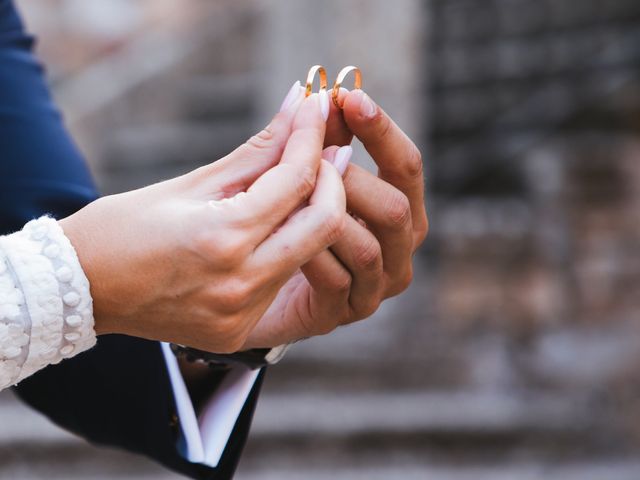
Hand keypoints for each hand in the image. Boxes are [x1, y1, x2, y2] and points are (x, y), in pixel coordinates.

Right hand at [60, 90, 346, 352]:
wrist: (82, 290)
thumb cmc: (123, 227)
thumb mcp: (190, 183)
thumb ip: (256, 151)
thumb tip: (300, 104)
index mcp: (220, 238)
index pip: (295, 180)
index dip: (312, 139)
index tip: (318, 110)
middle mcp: (239, 284)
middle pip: (325, 224)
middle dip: (334, 181)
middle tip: (325, 152)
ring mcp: (241, 315)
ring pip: (308, 255)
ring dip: (311, 214)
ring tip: (297, 184)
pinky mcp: (238, 332)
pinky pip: (282, 282)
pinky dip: (287, 249)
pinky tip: (272, 228)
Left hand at [243, 89, 427, 347]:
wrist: (243, 285)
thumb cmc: (274, 220)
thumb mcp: (289, 177)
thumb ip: (308, 144)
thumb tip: (314, 92)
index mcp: (397, 210)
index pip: (406, 168)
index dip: (382, 132)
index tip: (348, 97)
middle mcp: (397, 249)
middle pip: (397, 208)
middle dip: (351, 180)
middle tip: (308, 161)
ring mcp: (374, 286)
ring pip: (369, 247)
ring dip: (327, 218)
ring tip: (287, 199)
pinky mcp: (344, 313)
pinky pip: (338, 280)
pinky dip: (310, 254)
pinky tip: (279, 237)